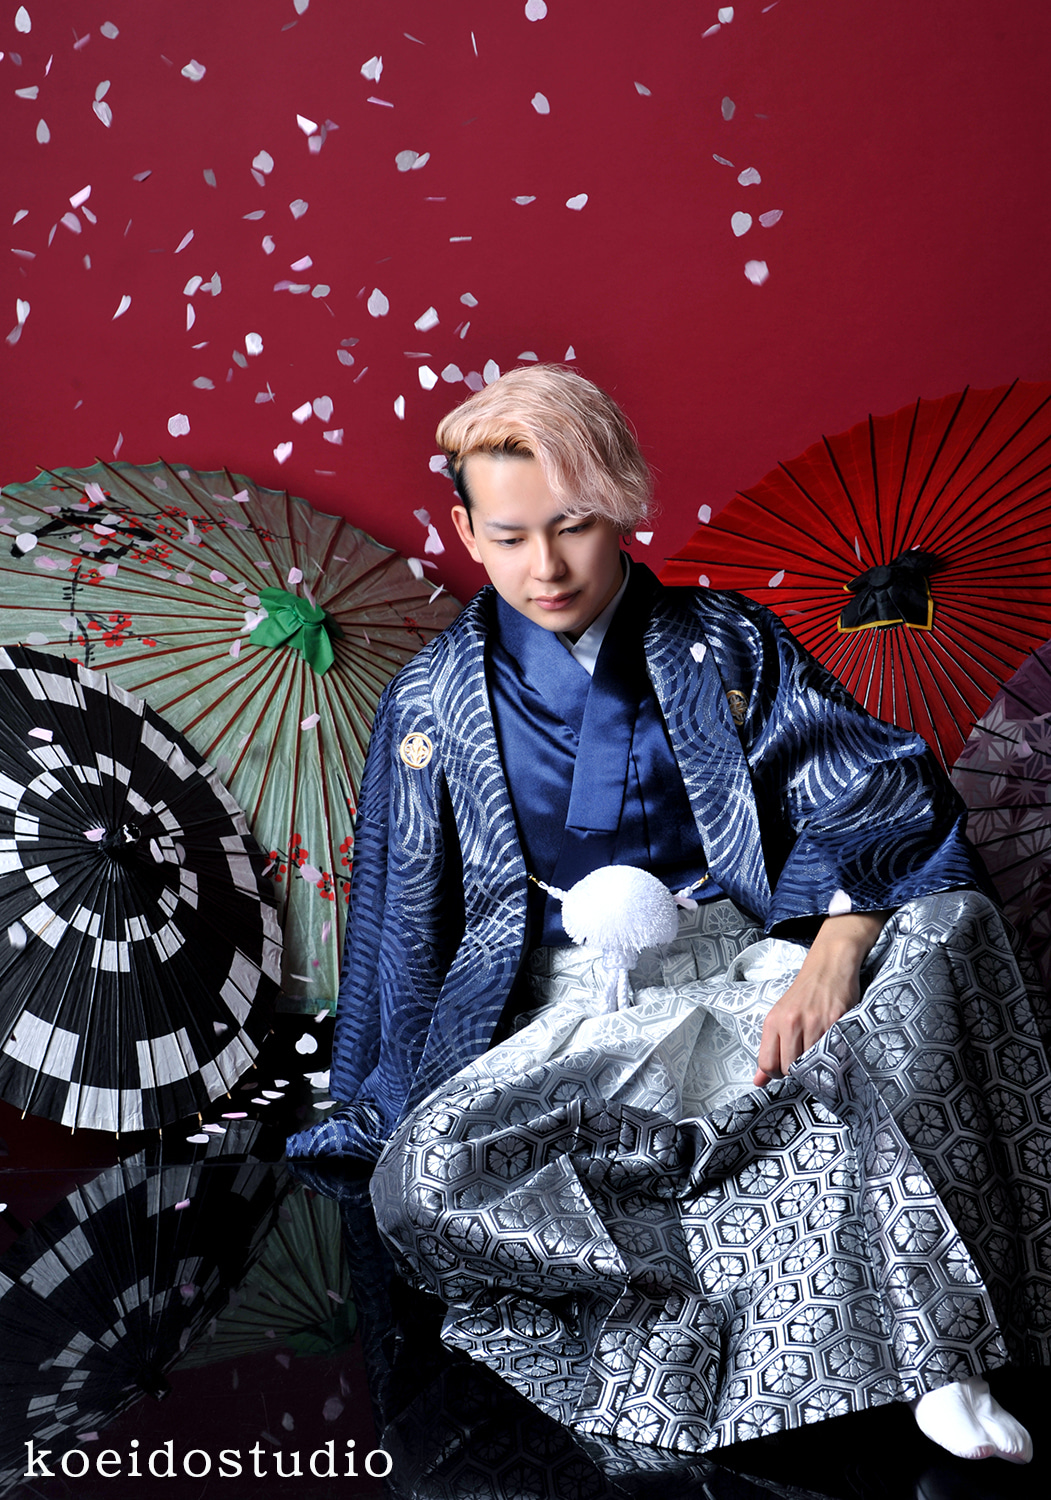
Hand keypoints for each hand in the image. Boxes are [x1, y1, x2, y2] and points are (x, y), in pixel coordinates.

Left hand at [753, 911, 886, 1086]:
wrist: (828, 966)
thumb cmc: (804, 993)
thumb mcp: (780, 1016)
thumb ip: (770, 1049)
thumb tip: (758, 1082)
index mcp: (773, 1021)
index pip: (767, 1064)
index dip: (777, 1073)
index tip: (787, 1068)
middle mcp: (790, 1022)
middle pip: (790, 1068)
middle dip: (798, 1071)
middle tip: (807, 1061)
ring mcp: (813, 1022)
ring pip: (811, 1063)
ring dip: (817, 1064)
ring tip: (821, 1051)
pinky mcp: (835, 1021)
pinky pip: (832, 1052)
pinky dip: (833, 1054)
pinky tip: (833, 1044)